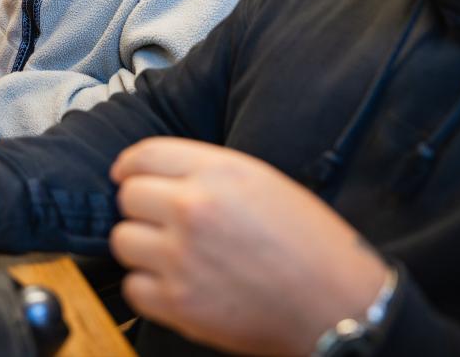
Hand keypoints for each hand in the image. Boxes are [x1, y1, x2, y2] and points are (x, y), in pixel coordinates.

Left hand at [109, 138, 387, 355]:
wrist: (337, 305)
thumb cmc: (311, 244)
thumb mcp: (264, 182)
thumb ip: (209, 173)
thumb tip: (161, 176)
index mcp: (218, 172)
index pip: (143, 155)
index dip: (130, 166)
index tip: (128, 175)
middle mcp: (193, 208)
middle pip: (127, 197)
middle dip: (141, 208)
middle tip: (163, 222)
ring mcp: (181, 257)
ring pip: (123, 241)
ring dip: (142, 248)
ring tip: (173, 255)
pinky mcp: (179, 302)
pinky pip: (133, 288)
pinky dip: (149, 288)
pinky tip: (177, 285)